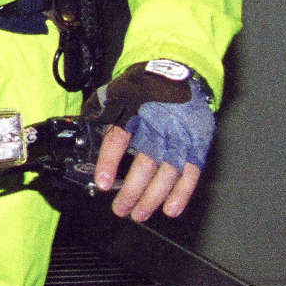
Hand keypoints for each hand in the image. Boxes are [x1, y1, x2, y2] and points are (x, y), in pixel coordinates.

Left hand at [84, 60, 214, 221]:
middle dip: (131, 191)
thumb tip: (87, 119)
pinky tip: (171, 209)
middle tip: (120, 209)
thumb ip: (102, 107)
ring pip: (166, 174)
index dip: (109, 163)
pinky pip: (191, 173)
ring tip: (139, 214)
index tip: (101, 182)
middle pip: (144, 165)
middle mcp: (158, 127)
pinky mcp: (198, 144)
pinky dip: (182, 193)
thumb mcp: (119, 89)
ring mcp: (180, 138)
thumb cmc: (148, 83)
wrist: (182, 71)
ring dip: (152, 198)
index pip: (119, 140)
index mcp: (135, 112)